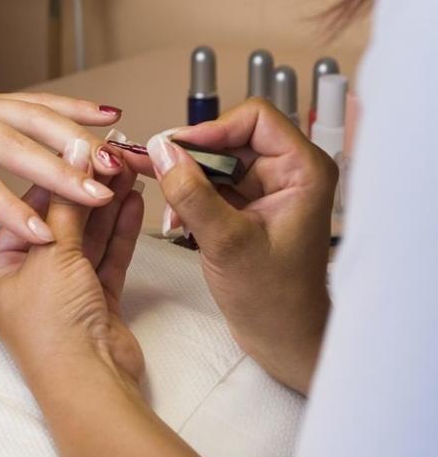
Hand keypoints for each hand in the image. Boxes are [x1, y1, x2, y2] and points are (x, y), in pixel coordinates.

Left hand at [0, 19, 123, 243]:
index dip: (6, 206)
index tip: (41, 233)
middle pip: (17, 146)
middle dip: (61, 173)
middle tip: (100, 196)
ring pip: (35, 118)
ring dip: (78, 138)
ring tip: (116, 159)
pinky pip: (32, 101)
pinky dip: (70, 106)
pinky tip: (105, 114)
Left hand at [0, 140, 144, 386]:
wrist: (88, 383)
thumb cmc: (52, 325)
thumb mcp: (54, 254)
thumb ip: (67, 202)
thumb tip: (73, 150)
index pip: (25, 211)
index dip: (54, 177)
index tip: (80, 147)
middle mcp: (24, 280)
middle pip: (59, 223)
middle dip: (85, 189)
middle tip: (112, 153)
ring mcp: (61, 292)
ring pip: (86, 238)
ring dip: (106, 206)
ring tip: (129, 168)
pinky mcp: (94, 303)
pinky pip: (105, 258)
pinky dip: (119, 231)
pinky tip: (132, 201)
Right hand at [137, 98, 336, 393]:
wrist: (282, 338)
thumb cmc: (274, 298)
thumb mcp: (226, 242)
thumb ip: (191, 194)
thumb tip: (161, 151)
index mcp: (303, 170)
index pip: (255, 118)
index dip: (211, 130)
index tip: (174, 148)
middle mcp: (288, 173)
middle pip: (229, 139)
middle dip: (191, 159)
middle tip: (152, 170)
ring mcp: (267, 191)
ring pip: (215, 163)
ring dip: (186, 183)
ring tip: (170, 213)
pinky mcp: (248, 208)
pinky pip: (211, 187)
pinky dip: (190, 200)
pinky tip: (178, 223)